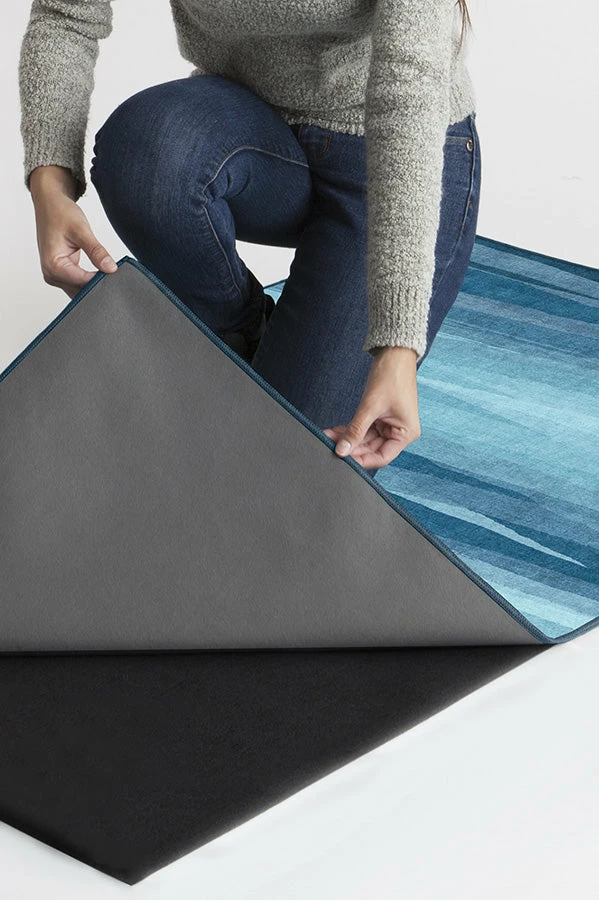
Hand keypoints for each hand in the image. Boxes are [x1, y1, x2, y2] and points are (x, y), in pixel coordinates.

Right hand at [29, 164, 117, 299]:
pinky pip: (78, 284)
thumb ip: (96, 251)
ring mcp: (56, 276)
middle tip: (117, 275)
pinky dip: (90, 280)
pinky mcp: (62, 273)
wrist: (50, 204)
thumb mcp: (81, 230)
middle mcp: (51, 274)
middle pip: (80, 290)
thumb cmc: (60, 213)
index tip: (117, 275)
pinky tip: (102, 274)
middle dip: (98, 285)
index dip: (101, 280)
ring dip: (95, 284)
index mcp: (53, 265)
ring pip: (80, 290)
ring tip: (109, 273)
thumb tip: (111, 268)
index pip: (82, 283)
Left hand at [323, 346, 420, 469]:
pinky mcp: (382, 417)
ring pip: (366, 440)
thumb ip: (356, 430)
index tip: (343, 459)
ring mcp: (390, 425)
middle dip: (351, 448)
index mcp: (406, 434)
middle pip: (372, 449)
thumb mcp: (370, 407)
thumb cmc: (392, 376)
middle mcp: (400, 432)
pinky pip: (365, 429)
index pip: (381, 457)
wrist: (394, 354)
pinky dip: (352, 430)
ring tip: (329, 436)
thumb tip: (342, 450)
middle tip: (331, 446)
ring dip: (348, 438)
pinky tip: (337, 430)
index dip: (362, 460)